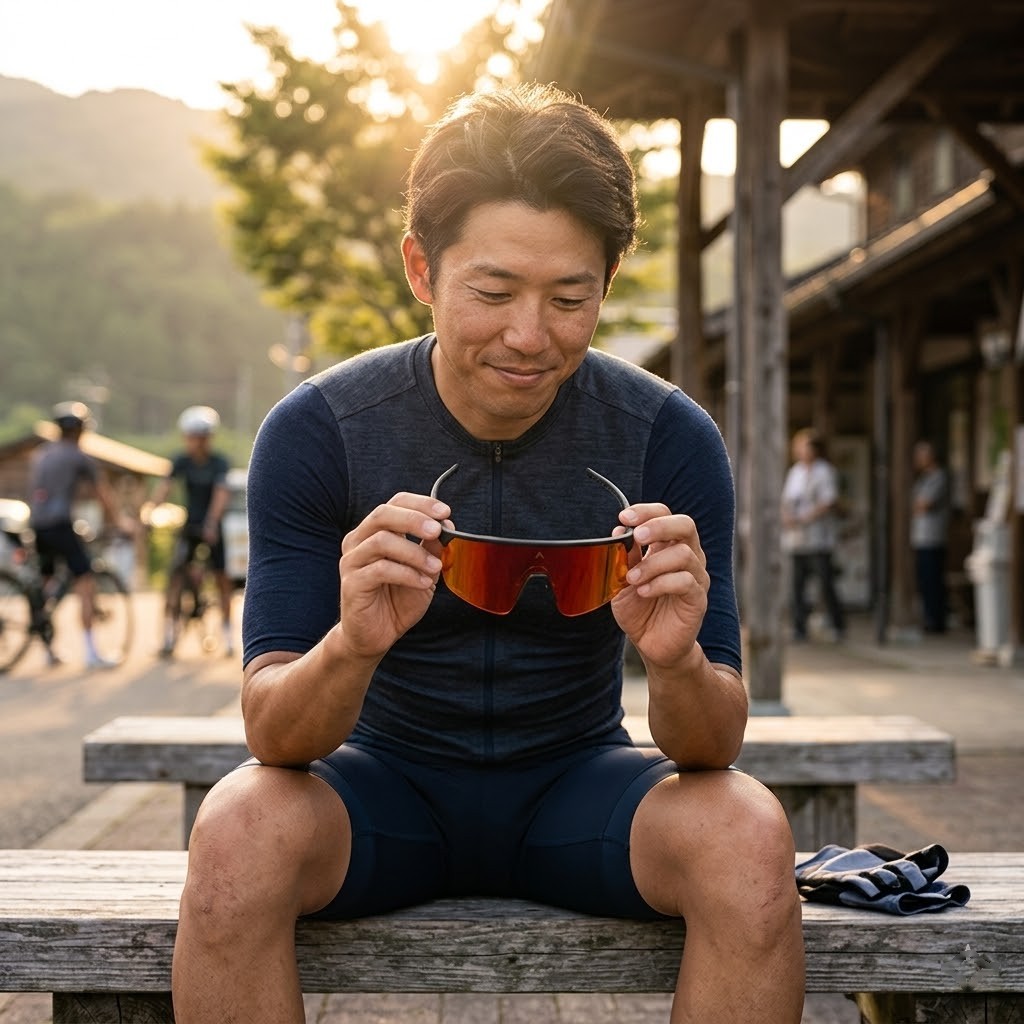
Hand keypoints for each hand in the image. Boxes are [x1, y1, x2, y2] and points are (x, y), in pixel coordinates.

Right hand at [337, 492, 448, 659]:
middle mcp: (358, 541)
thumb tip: (447, 524)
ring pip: (381, 541)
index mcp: (374, 532)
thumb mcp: (423, 570)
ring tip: (434, 567)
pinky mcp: (352, 584)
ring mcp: (352, 562)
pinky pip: (380, 570)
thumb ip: (431, 547)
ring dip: (414, 552)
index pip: (395, 503)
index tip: (445, 512)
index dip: (420, 504)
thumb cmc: (397, 600)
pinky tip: (423, 583)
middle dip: (414, 519)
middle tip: (437, 531)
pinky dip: (407, 574)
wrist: (376, 636)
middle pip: (383, 514)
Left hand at [611, 503, 708, 670]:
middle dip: (658, 526)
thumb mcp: (623, 579)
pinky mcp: (698, 599)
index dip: (646, 512)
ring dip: (652, 564)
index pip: (665, 515)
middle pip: (685, 525)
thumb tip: (618, 530)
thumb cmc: (640, 609)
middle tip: (637, 536)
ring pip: (683, 554)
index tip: (624, 517)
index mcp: (668, 546)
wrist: (652, 644)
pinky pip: (686, 582)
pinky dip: (660, 583)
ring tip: (632, 578)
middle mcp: (687, 557)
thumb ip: (624, 556)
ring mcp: (696, 577)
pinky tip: (643, 592)